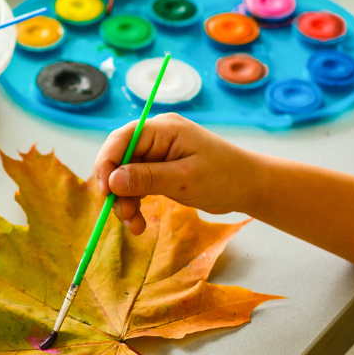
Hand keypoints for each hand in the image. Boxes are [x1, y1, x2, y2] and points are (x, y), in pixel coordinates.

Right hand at [93, 113, 263, 233]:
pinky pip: (135, 185)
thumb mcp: (185, 179)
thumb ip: (147, 178)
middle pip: (119, 159)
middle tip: (122, 215)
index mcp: (163, 129)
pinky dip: (133, 204)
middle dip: (115, 189)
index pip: (121, 139)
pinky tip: (138, 222)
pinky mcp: (158, 171)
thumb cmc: (225, 177)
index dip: (107, 163)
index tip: (104, 191)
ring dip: (123, 201)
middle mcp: (155, 138)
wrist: (249, 187)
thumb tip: (112, 181)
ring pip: (123, 176)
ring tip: (134, 225)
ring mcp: (156, 155)